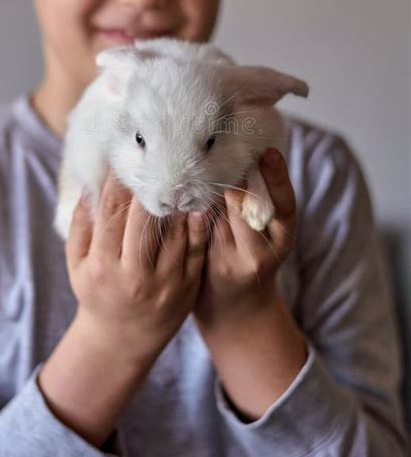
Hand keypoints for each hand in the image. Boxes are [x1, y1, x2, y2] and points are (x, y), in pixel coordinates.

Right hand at [66, 170, 208, 365]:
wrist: (123, 341)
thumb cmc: (96, 293)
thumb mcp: (77, 263)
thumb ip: (81, 224)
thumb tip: (90, 183)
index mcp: (104, 266)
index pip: (111, 213)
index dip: (118, 182)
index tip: (125, 160)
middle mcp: (136, 275)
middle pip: (145, 217)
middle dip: (149, 185)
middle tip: (156, 157)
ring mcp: (166, 281)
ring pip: (175, 229)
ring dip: (178, 197)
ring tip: (181, 169)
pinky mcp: (188, 285)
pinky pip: (198, 246)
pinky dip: (200, 220)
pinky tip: (200, 198)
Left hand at [193, 148, 296, 329]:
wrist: (235, 312)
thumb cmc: (249, 255)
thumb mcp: (266, 232)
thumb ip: (257, 200)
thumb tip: (249, 149)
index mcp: (283, 237)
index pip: (285, 203)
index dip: (277, 177)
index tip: (268, 151)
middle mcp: (261, 251)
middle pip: (244, 206)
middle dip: (230, 176)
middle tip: (214, 144)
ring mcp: (232, 262)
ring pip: (215, 215)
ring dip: (202, 188)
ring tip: (187, 158)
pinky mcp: (206, 269)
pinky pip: (195, 230)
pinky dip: (186, 208)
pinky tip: (172, 187)